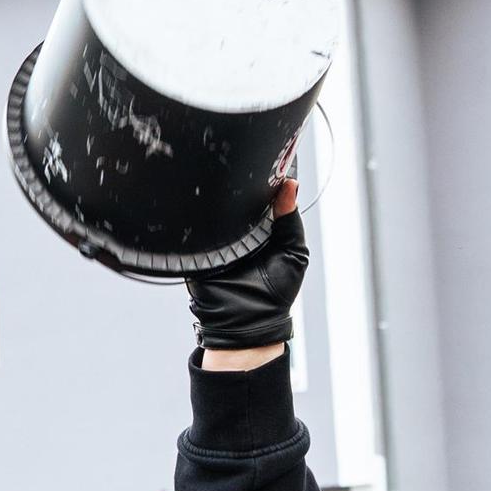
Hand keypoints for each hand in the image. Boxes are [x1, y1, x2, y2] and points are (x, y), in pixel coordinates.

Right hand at [187, 177, 307, 353]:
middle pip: (235, 194)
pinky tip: (215, 217)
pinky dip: (202, 219)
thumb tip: (291, 185)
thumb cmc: (276, 294)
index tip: (272, 165)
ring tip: (233, 198)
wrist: (247, 325)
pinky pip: (195, 226)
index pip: (260, 191)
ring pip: (213, 206)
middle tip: (251, 176)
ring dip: (221, 200)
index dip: (265, 176)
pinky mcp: (197, 246)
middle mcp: (238, 226)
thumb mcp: (295, 254)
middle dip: (242, 184)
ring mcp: (216, 235)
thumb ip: (292, 222)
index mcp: (261, 224)